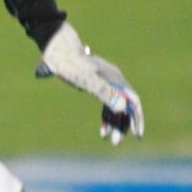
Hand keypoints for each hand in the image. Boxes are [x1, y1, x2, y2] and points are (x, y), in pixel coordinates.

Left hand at [37, 22, 143, 145]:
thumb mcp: (87, 80)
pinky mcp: (94, 83)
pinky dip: (105, 117)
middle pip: (124, 106)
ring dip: (114, 123)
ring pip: (115, 106)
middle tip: (115, 143)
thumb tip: (123, 109)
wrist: (56, 49)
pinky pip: (106, 103)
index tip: (136, 135)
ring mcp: (104, 81)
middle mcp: (113, 80)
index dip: (136, 118)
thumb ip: (105, 93)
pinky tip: (101, 129)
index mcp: (115, 79)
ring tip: (108, 140)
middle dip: (122, 125)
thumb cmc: (70, 64)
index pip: (133, 101)